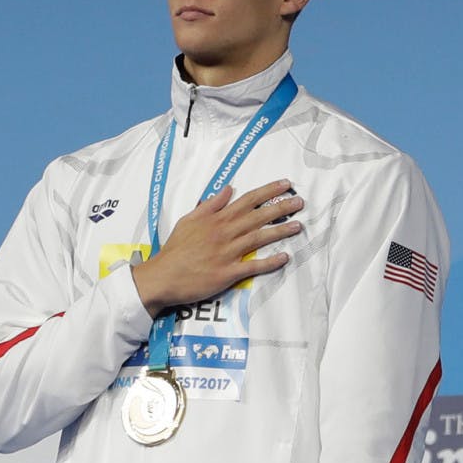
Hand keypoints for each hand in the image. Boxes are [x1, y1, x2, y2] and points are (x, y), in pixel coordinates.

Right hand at [132, 180, 302, 317]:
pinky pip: (252, 266)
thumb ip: (211, 205)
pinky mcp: (227, 273)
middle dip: (281, 208)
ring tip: (298, 226)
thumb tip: (228, 189)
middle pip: (258, 216)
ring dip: (280, 231)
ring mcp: (227, 253)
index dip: (268, 191)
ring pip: (259, 238)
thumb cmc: (175, 249)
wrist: (163, 276)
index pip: (247, 200)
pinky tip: (284, 257)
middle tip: (300, 202)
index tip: (286, 185)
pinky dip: (269, 262)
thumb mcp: (189, 220)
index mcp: (216, 219)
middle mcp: (224, 233)